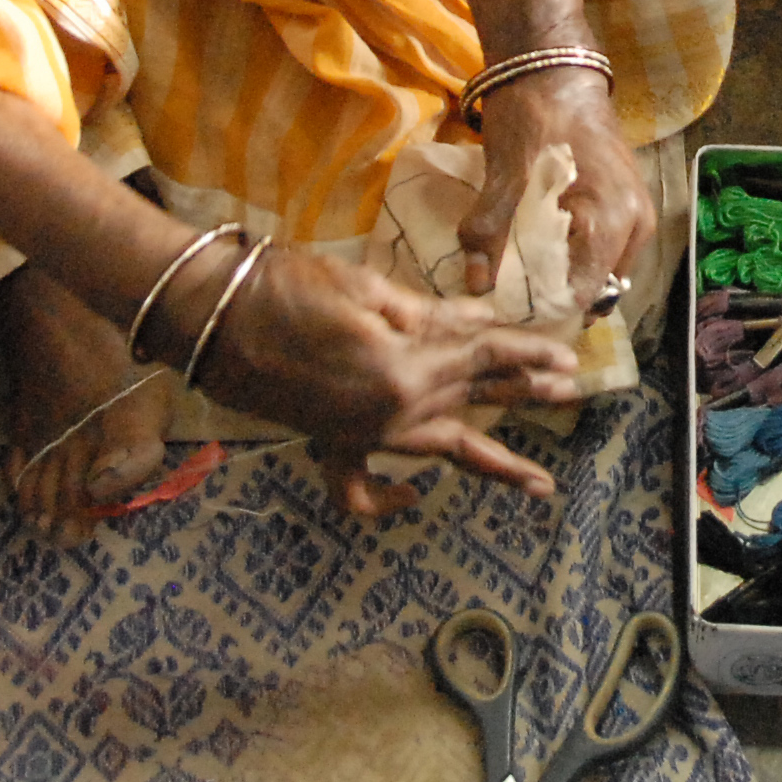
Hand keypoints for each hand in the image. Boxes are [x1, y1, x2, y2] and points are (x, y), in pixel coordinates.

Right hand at [194, 244, 583, 518]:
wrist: (209, 316)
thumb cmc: (283, 286)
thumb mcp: (367, 289)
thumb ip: (429, 316)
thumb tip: (481, 320)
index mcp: (404, 370)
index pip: (484, 357)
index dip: (529, 353)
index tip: (570, 358)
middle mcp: (390, 414)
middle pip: (473, 400)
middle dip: (526, 394)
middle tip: (572, 396)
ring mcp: (360, 435)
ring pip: (441, 450)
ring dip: (493, 461)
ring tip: (537, 480)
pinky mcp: (331, 441)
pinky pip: (364, 485)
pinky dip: (391, 495)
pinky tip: (419, 492)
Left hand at [458, 67, 652, 298]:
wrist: (555, 68)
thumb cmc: (534, 120)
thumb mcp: (504, 177)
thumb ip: (489, 235)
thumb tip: (476, 286)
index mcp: (613, 223)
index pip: (584, 295)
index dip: (545, 308)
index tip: (508, 309)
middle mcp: (636, 227)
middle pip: (596, 286)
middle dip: (553, 295)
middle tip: (510, 297)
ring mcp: (635, 214)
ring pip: (598, 267)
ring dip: (562, 274)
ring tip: (519, 274)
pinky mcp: (624, 202)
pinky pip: (600, 246)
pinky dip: (571, 253)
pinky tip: (537, 247)